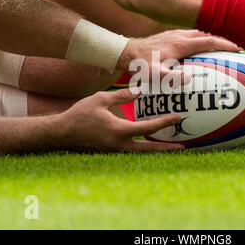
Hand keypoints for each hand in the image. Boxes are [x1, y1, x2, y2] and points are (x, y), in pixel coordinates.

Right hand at [60, 88, 182, 152]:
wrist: (62, 133)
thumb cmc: (80, 114)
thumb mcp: (101, 99)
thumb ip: (122, 95)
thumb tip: (139, 91)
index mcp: (119, 130)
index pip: (148, 128)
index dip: (165, 122)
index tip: (177, 118)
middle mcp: (119, 144)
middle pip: (149, 149)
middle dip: (166, 148)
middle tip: (182, 147)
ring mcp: (115, 151)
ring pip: (141, 153)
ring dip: (155, 150)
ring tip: (169, 146)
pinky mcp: (110, 151)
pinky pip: (131, 151)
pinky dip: (143, 148)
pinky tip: (148, 144)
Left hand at [116, 29, 240, 81]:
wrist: (129, 52)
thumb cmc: (142, 65)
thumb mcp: (155, 74)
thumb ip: (171, 77)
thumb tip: (189, 79)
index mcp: (180, 44)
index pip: (208, 41)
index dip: (224, 44)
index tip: (237, 48)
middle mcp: (180, 35)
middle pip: (207, 34)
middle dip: (222, 40)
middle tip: (235, 48)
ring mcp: (175, 33)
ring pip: (200, 33)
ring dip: (212, 38)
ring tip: (222, 47)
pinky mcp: (171, 35)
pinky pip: (192, 34)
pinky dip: (202, 38)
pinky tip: (202, 46)